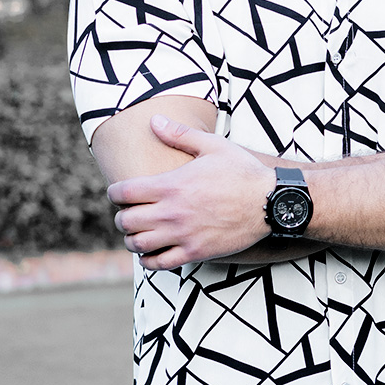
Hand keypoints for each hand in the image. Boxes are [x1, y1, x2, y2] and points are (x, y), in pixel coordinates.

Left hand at [107, 116, 273, 269]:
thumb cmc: (242, 171)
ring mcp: (183, 234)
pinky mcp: (195, 252)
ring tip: (138, 233)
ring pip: (138, 244)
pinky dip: (148, 259)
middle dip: (121, 217)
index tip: (118, 193)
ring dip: (132, 238)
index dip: (114, 193)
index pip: (123, 192)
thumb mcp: (212, 146)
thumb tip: (154, 120)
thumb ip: (179, 134)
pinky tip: (152, 251)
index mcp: (172, 184)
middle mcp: (172, 212)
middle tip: (128, 213)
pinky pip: (159, 263)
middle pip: (126, 220)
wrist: (270, 201)